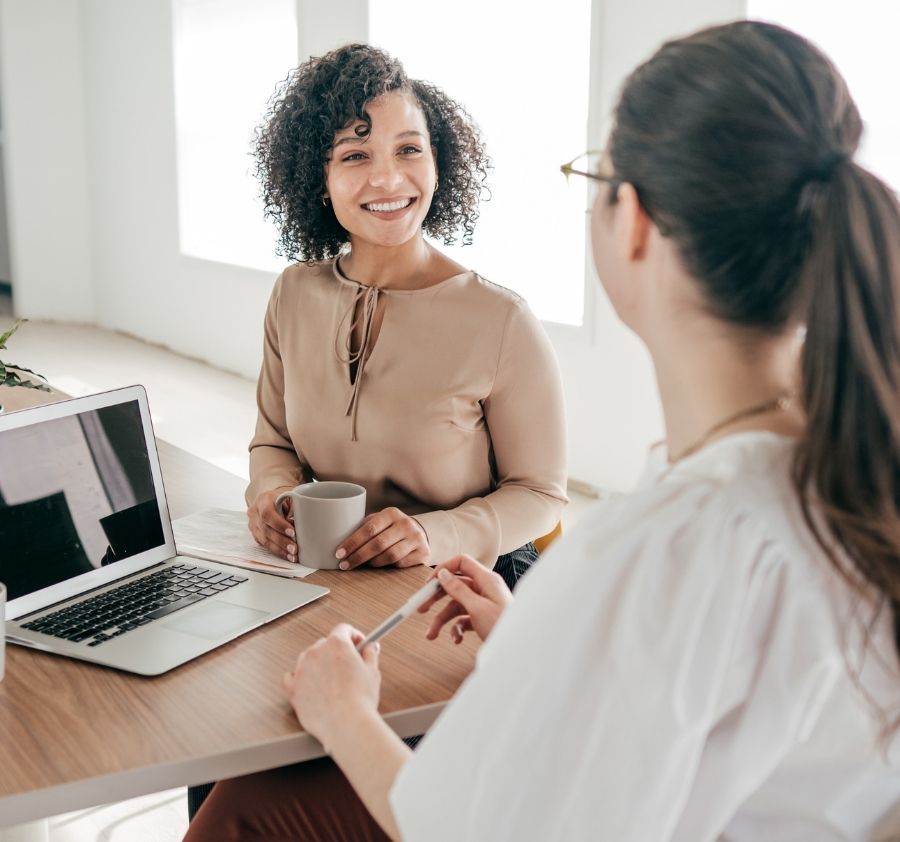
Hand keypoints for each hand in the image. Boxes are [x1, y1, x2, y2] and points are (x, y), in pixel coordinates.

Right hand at [247, 486, 296, 561]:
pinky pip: (265, 545)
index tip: (292, 532)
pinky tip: (287, 556)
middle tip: (294, 548)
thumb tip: (299, 522)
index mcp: (262, 500)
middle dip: (281, 541)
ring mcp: (253, 525)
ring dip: (280, 550)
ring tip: (293, 555)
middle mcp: (255, 513)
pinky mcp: (256, 535)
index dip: (279, 524)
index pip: (267, 514)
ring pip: (264, 540)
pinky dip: (278, 551)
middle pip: (266, 529)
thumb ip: (294, 508)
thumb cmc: (282, 499)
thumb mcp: (289, 497)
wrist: (270, 501)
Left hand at [283, 624, 380, 748]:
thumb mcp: (373, 672)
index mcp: (336, 644)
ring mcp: (302, 669)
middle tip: (348, 665)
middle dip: (336, 652)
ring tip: (331, 680)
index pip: (343, 629)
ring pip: (308, 659)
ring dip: (318, 664)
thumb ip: (370, 655)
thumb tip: (370, 648)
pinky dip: (299, 678)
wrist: (346, 724)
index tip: (358, 644)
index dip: (353, 636)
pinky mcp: (293, 688)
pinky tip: (308, 683)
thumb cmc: (359, 700)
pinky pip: (290, 677)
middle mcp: (316, 652)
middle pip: (325, 644)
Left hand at [336, 507, 429, 569]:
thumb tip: (336, 539)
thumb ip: (363, 527)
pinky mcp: (423, 552)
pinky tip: (378, 566)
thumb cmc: (390, 528)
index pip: (369, 529)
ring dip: (371, 563)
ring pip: (389, 556)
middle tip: (344, 564)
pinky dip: (387, 566)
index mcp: (391, 513)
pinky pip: (400, 564)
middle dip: (358, 556)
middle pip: (378, 544)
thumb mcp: (379, 521)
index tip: (339, 553)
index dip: (352, 542)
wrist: (419, 532)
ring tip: (361, 565)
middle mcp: (406, 524)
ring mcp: (416, 539)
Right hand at [418, 555, 512, 643]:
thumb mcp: (477, 608)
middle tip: (420, 608)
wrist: (520, 648)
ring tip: (431, 635)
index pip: (461, 563)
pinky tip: (456, 639)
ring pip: (456, 605)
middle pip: (455, 585)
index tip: (428, 583)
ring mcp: (484, 603)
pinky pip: (464, 618)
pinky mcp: (483, 618)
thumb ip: (458, 590)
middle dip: (436, 598)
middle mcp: (485, 589)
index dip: (443, 570)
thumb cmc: (504, 626)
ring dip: (442, 620)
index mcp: (486, 579)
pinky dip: (456, 628)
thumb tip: (443, 574)